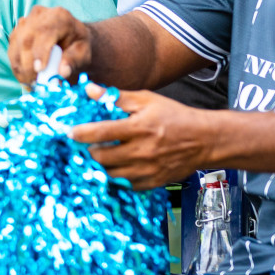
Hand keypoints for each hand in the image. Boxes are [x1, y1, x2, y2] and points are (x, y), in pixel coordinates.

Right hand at [7, 5, 91, 85]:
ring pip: (15, 46)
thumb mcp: (83, 53)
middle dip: (27, 64)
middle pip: (26, 39)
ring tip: (30, 83)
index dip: (39, 51)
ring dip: (20, 68)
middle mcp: (39, 15)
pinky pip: (11, 51)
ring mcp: (25, 23)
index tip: (39, 70)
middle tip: (34, 83)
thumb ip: (73, 61)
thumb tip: (62, 72)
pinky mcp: (17, 33)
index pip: (44, 32)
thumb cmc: (78, 46)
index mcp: (59, 17)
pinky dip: (17, 67)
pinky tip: (25, 78)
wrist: (71, 40)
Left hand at [69, 84, 214, 189]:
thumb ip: (117, 97)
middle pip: (102, 157)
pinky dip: (118, 176)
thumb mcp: (148, 100)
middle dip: (90, 151)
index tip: (69, 133)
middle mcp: (142, 151)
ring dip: (101, 165)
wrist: (205, 140)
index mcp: (140, 128)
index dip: (81, 133)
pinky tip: (118, 166)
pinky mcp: (152, 182)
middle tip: (89, 145)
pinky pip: (125, 185)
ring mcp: (147, 170)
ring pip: (111, 174)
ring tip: (102, 155)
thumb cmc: (174, 116)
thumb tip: (89, 89)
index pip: (102, 133)